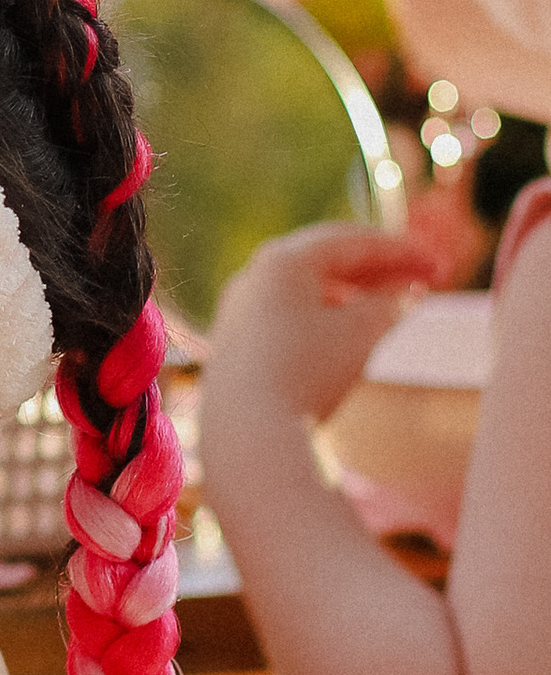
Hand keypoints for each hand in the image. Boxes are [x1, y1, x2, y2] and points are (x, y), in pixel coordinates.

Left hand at [208, 223, 441, 427]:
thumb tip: (396, 295)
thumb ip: (388, 304)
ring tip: (391, 304)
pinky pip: (289, 314)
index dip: (402, 252)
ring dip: (353, 292)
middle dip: (377, 269)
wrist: (247, 433)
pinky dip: (326, 314)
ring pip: (306, 287)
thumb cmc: (309, 375)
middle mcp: (253, 275)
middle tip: (419, 280)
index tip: (439, 266)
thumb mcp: (364, 333)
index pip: (352, 241)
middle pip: (325, 259)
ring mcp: (239, 308)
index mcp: (283, 260)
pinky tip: (350, 332)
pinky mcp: (235, 342)